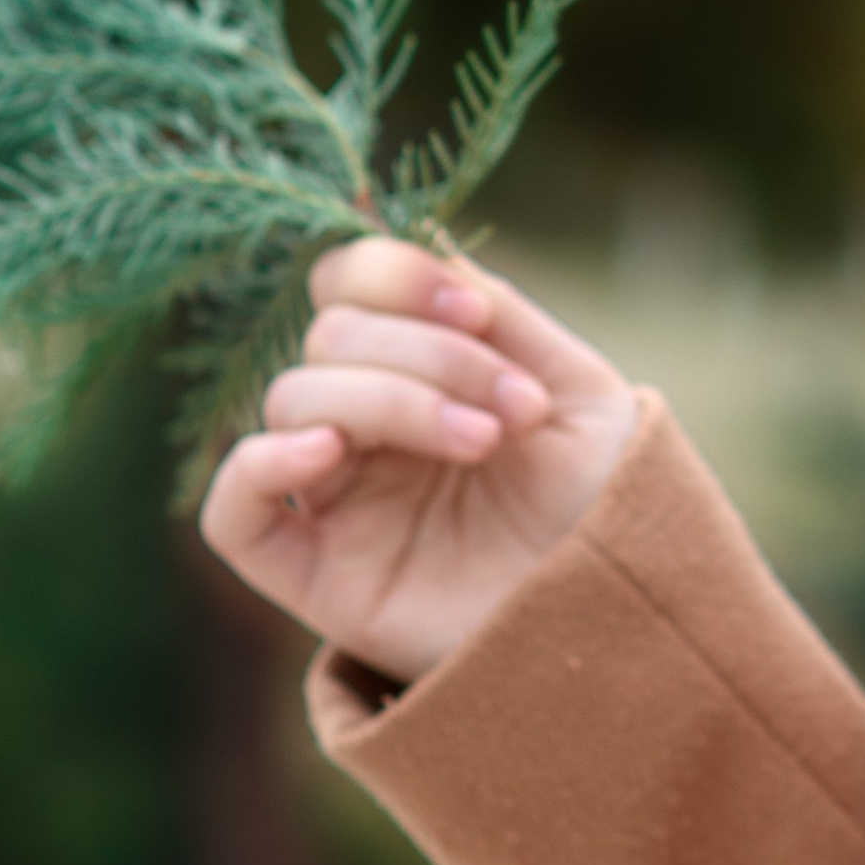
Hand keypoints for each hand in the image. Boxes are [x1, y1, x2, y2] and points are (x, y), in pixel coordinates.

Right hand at [198, 239, 640, 683]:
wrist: (632, 615)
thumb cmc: (612, 505)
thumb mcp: (579, 389)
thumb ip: (500, 319)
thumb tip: (424, 249)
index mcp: (423, 370)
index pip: (350, 288)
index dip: (396, 278)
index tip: (478, 313)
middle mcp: (369, 428)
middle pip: (330, 340)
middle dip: (429, 355)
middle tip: (516, 410)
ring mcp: (338, 498)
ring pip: (295, 401)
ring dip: (392, 401)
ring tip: (484, 442)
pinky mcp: (319, 575)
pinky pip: (232, 515)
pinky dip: (258, 466)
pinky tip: (329, 452)